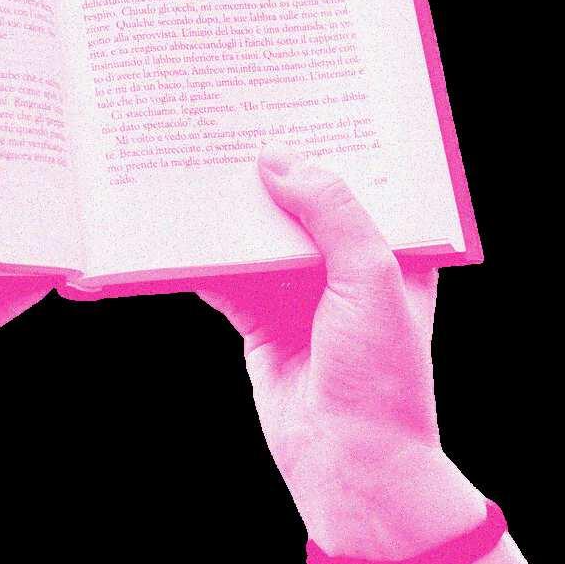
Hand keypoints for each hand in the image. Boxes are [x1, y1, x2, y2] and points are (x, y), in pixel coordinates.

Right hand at [200, 146, 477, 552]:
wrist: (349, 464)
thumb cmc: (382, 376)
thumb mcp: (372, 278)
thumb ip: (330, 213)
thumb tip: (276, 160)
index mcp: (394, 252)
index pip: (363, 183)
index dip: (331, 144)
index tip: (294, 99)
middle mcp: (346, 268)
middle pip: (300, 205)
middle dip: (268, 170)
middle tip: (229, 120)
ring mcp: (300, 295)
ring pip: (256, 237)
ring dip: (228, 211)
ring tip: (192, 162)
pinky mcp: (258, 321)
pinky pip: (223, 278)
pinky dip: (198, 258)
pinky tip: (171, 227)